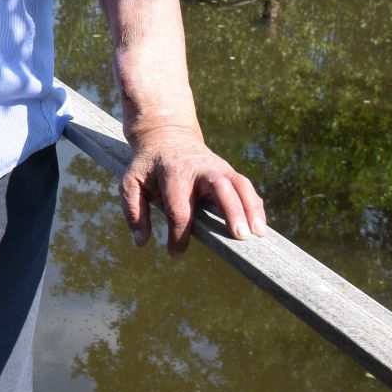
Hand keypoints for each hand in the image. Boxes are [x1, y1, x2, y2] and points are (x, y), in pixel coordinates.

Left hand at [120, 128, 266, 255]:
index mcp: (172, 171)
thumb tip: (141, 243)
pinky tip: (260, 225)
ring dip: (251, 208)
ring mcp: (217, 167)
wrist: (166, 136)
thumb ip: (133, 211)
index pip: (178, 207)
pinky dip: (255, 205)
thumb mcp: (131, 182)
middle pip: (219, 187)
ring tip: (258, 234)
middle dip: (231, 211)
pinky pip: (245, 187)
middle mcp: (199, 167)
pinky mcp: (228, 171)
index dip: (178, 234)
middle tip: (240, 236)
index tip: (175, 254)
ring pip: (239, 184)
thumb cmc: (148, 166)